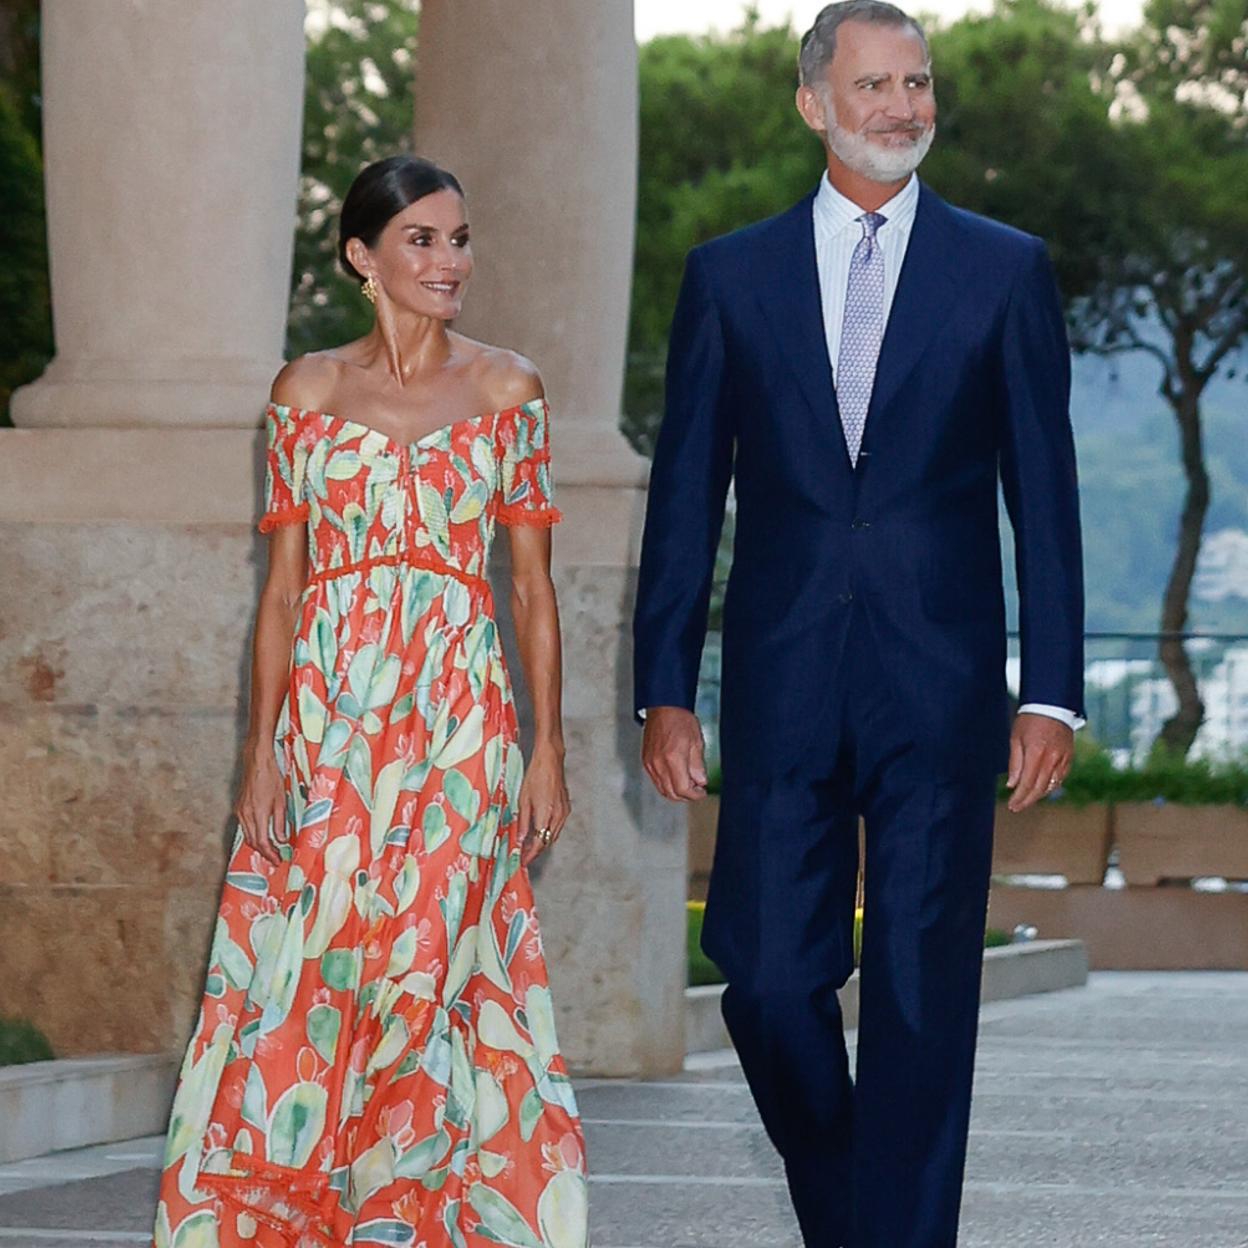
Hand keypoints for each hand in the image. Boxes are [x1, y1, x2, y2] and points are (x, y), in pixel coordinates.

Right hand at [234, 740, 287, 866]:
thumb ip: (280, 822)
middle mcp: (245, 814)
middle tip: (276, 859)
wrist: (257, 762)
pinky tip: (262, 836)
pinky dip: (253, 835)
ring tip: (271, 850)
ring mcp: (240, 811)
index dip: (270, 854)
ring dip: (258, 845)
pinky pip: (245, 827)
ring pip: (247, 835)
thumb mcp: (281, 801)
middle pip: (252, 842)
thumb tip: (281, 840)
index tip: (278, 860)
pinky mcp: (238, 807)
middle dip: (264, 853)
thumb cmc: (271, 778)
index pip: (262, 841)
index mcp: (258, 813)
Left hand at [518, 740, 570, 866]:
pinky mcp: (566, 808)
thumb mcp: (523, 799)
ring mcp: (564, 812)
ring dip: (543, 842)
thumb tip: (520, 838)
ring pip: (554, 835)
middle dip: (536, 850)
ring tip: (529, 845)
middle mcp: (558, 816)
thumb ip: (523, 821)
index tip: (523, 861)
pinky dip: (549, 832)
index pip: (539, 843)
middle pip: (548, 841)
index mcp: (546, 814)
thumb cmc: (535, 775)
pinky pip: (557, 826)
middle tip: (524, 855)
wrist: (550, 760)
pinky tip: (540, 831)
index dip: (530, 854)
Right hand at [642, 706, 708, 801]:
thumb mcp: (696, 742)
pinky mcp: (645, 761)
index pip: (683, 789)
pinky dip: (666, 784)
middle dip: (686, 796)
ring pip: (662, 789)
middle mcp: (658, 764)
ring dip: (676, 791)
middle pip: (671, 793)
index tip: (702, 792)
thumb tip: (701, 781)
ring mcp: (650, 763)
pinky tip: (676, 777)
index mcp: (673, 759)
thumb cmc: (680, 719)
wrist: (663, 706)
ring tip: (687, 783)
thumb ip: (698, 765)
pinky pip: (656, 781)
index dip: (694, 795)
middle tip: (697, 790)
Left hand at [1005, 713, 1074, 812]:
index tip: (1012, 806)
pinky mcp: (1069, 758)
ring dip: (1038, 795)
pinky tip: (1041, 789)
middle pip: (1040, 789)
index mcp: (1036, 754)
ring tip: (1026, 799)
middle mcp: (1052, 759)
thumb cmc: (1030, 720)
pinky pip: (1060, 778)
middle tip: (1016, 807)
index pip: (1027, 784)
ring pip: (1051, 786)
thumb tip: (1012, 785)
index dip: (1019, 798)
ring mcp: (1063, 759)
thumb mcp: (1015, 739)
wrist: (1052, 706)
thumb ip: (1015, 763)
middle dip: (1027, 801)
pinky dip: (1050, 786)